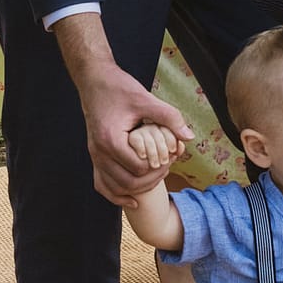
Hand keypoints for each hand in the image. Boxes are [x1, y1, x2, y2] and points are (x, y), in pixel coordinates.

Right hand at [77, 65, 193, 206]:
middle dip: (151, 179)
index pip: (139, 168)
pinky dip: (116, 196)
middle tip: (167, 166)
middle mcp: (99, 152)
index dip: (158, 165)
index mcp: (111, 140)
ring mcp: (94, 156)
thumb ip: (169, 117)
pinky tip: (133, 200)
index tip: (170, 155)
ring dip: (137, 189)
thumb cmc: (119, 88)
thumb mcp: (146, 99)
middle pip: (128, 183)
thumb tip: (189, 137)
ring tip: (155, 177)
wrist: (94, 81)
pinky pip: (102, 185)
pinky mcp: (94, 156)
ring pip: (115, 188)